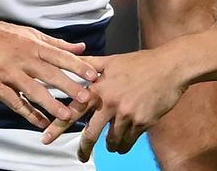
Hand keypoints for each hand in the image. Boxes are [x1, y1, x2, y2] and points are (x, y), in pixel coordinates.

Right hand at [0, 14, 98, 128]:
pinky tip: (41, 123)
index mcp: (32, 45)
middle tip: (87, 98)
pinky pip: (14, 102)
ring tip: (67, 116)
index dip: (77, 66)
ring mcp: (8, 73)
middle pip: (50, 74)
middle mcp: (23, 58)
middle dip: (70, 87)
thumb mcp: (29, 34)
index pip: (60, 56)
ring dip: (51, 104)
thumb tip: (81, 47)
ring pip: (33, 90)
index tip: (94, 76)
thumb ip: (56, 43)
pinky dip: (28, 113)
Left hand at [41, 48, 189, 160]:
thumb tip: (71, 60)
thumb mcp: (112, 61)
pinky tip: (127, 138)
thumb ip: (90, 65)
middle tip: (81, 156)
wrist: (171, 67)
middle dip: (84, 149)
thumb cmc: (141, 63)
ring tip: (112, 142)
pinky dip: (126, 143)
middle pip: (90, 135)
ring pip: (112, 141)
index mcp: (100, 88)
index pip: (73, 110)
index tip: (45, 139)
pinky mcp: (142, 122)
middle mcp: (110, 102)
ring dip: (111, 145)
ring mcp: (126, 114)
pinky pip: (129, 141)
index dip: (58, 126)